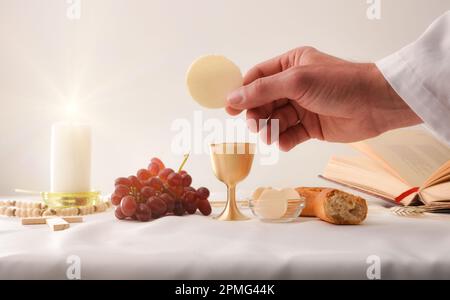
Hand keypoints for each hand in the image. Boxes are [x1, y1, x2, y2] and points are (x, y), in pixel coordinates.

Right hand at [226, 47, 421, 150]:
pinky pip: (289, 134)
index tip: (230, 108)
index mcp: (290, 65)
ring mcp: (302, 107)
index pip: (257, 78)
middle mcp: (294, 85)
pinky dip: (284, 140)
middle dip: (257, 115)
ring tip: (271, 136)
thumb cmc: (339, 83)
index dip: (242, 93)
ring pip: (274, 120)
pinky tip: (285, 142)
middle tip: (256, 125)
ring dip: (270, 130)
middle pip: (263, 102)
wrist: (375, 104)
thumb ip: (262, 90)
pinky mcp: (311, 126)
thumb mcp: (296, 80)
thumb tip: (233, 97)